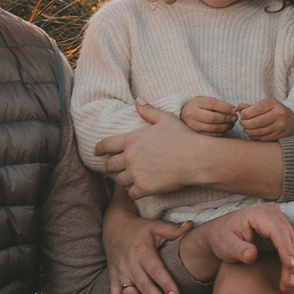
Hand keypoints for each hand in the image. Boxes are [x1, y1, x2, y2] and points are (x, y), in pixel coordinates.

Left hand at [94, 103, 212, 199]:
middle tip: (118, 168)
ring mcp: (136, 173)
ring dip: (124, 180)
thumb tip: (137, 100)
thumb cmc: (183, 137)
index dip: (99, 149)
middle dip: (112, 166)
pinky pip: (131, 193)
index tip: (97, 153)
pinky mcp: (144, 187)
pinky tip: (142, 188)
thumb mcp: (165, 119)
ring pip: (120, 181)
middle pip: (110, 166)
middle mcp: (130, 157)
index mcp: (132, 139)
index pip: (105, 145)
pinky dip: (135, 192)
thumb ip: (148, 111)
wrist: (197, 158)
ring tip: (133, 177)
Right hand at [103, 195, 192, 293]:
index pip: (156, 271)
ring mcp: (120, 273)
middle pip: (145, 287)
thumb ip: (173, 229)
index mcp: (142, 252)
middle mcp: (129, 264)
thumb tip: (192, 225)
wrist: (113, 226)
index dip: (166, 284)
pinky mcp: (113, 279)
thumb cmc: (139, 228)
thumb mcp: (155, 226)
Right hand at [179, 95, 237, 136]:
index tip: (234, 110)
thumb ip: (218, 104)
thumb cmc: (200, 107)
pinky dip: (220, 133)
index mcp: (196, 102)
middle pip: (213, 118)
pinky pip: (211, 136)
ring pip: (213, 128)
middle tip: (234, 118)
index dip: (226, 108)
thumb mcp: (206, 101)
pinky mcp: (195, 134)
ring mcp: (192, 126)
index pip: (213, 104)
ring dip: (225, 127)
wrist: (185, 114)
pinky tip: (224, 129)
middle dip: (226, 118)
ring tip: (231, 124)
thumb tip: (233, 111)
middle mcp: (192, 114)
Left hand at [179, 203, 293, 291]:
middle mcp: (273, 214)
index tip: (289, 266)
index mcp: (258, 214)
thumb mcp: (226, 244)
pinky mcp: (282, 232)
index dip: (285, 249)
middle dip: (292, 263)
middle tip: (288, 284)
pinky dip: (292, 263)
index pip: (277, 231)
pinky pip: (292, 248)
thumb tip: (252, 255)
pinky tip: (288, 278)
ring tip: (287, 285)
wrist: (221, 233)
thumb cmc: (222, 237)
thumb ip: (238, 249)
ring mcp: (280, 222)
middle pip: (289, 239)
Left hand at [237, 98, 293, 141]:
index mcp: (273, 104)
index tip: (242, 115)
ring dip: (249, 131)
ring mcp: (281, 126)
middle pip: (256, 122)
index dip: (245, 113)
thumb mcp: (264, 104)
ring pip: (259, 132)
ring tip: (246, 129)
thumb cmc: (273, 111)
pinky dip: (255, 137)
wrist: (291, 120)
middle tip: (242, 123)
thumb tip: (238, 107)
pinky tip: (253, 134)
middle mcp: (279, 114)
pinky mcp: (280, 136)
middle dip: (245, 124)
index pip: (256, 109)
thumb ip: (251, 106)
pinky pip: (263, 138)